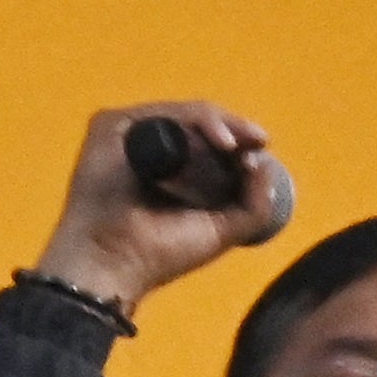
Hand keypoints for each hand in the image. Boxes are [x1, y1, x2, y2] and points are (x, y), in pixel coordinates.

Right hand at [31, 101, 287, 315]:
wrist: (115, 262)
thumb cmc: (160, 255)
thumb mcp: (221, 230)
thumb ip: (253, 203)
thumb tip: (264, 160)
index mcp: (170, 171)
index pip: (209, 143)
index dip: (239, 141)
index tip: (262, 145)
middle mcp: (148, 149)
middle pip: (200, 124)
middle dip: (235, 129)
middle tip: (258, 140)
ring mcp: (129, 135)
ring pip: (186, 115)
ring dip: (221, 125)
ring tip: (239, 146)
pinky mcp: (112, 126)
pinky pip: (164, 114)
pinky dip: (197, 121)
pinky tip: (220, 143)